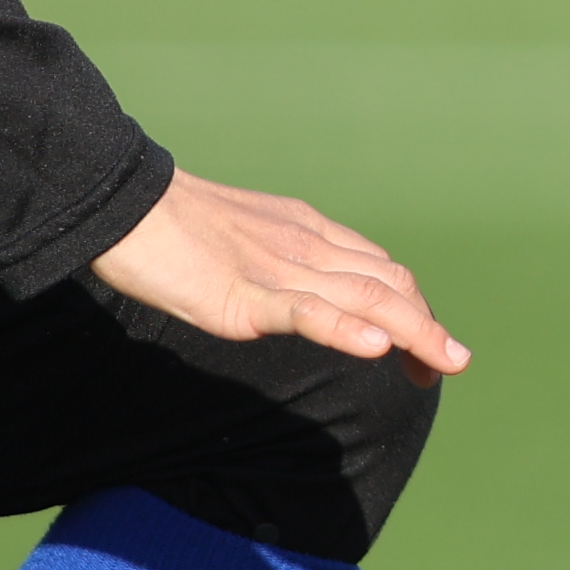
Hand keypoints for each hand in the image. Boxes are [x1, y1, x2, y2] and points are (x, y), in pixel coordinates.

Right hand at [92, 170, 464, 377]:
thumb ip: (280, 267)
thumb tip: (304, 300)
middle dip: (427, 327)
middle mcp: (305, 246)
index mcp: (307, 232)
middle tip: (450, 366)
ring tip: (444, 364)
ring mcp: (275, 269)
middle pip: (388, 284)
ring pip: (364, 296)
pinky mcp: (240, 294)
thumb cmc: (169, 227)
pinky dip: (345, 327)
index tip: (430, 349)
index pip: (380, 269)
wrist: (119, 203)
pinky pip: (303, 310)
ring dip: (413, 332)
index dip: (414, 308)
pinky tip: (375, 346)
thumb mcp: (243, 244)